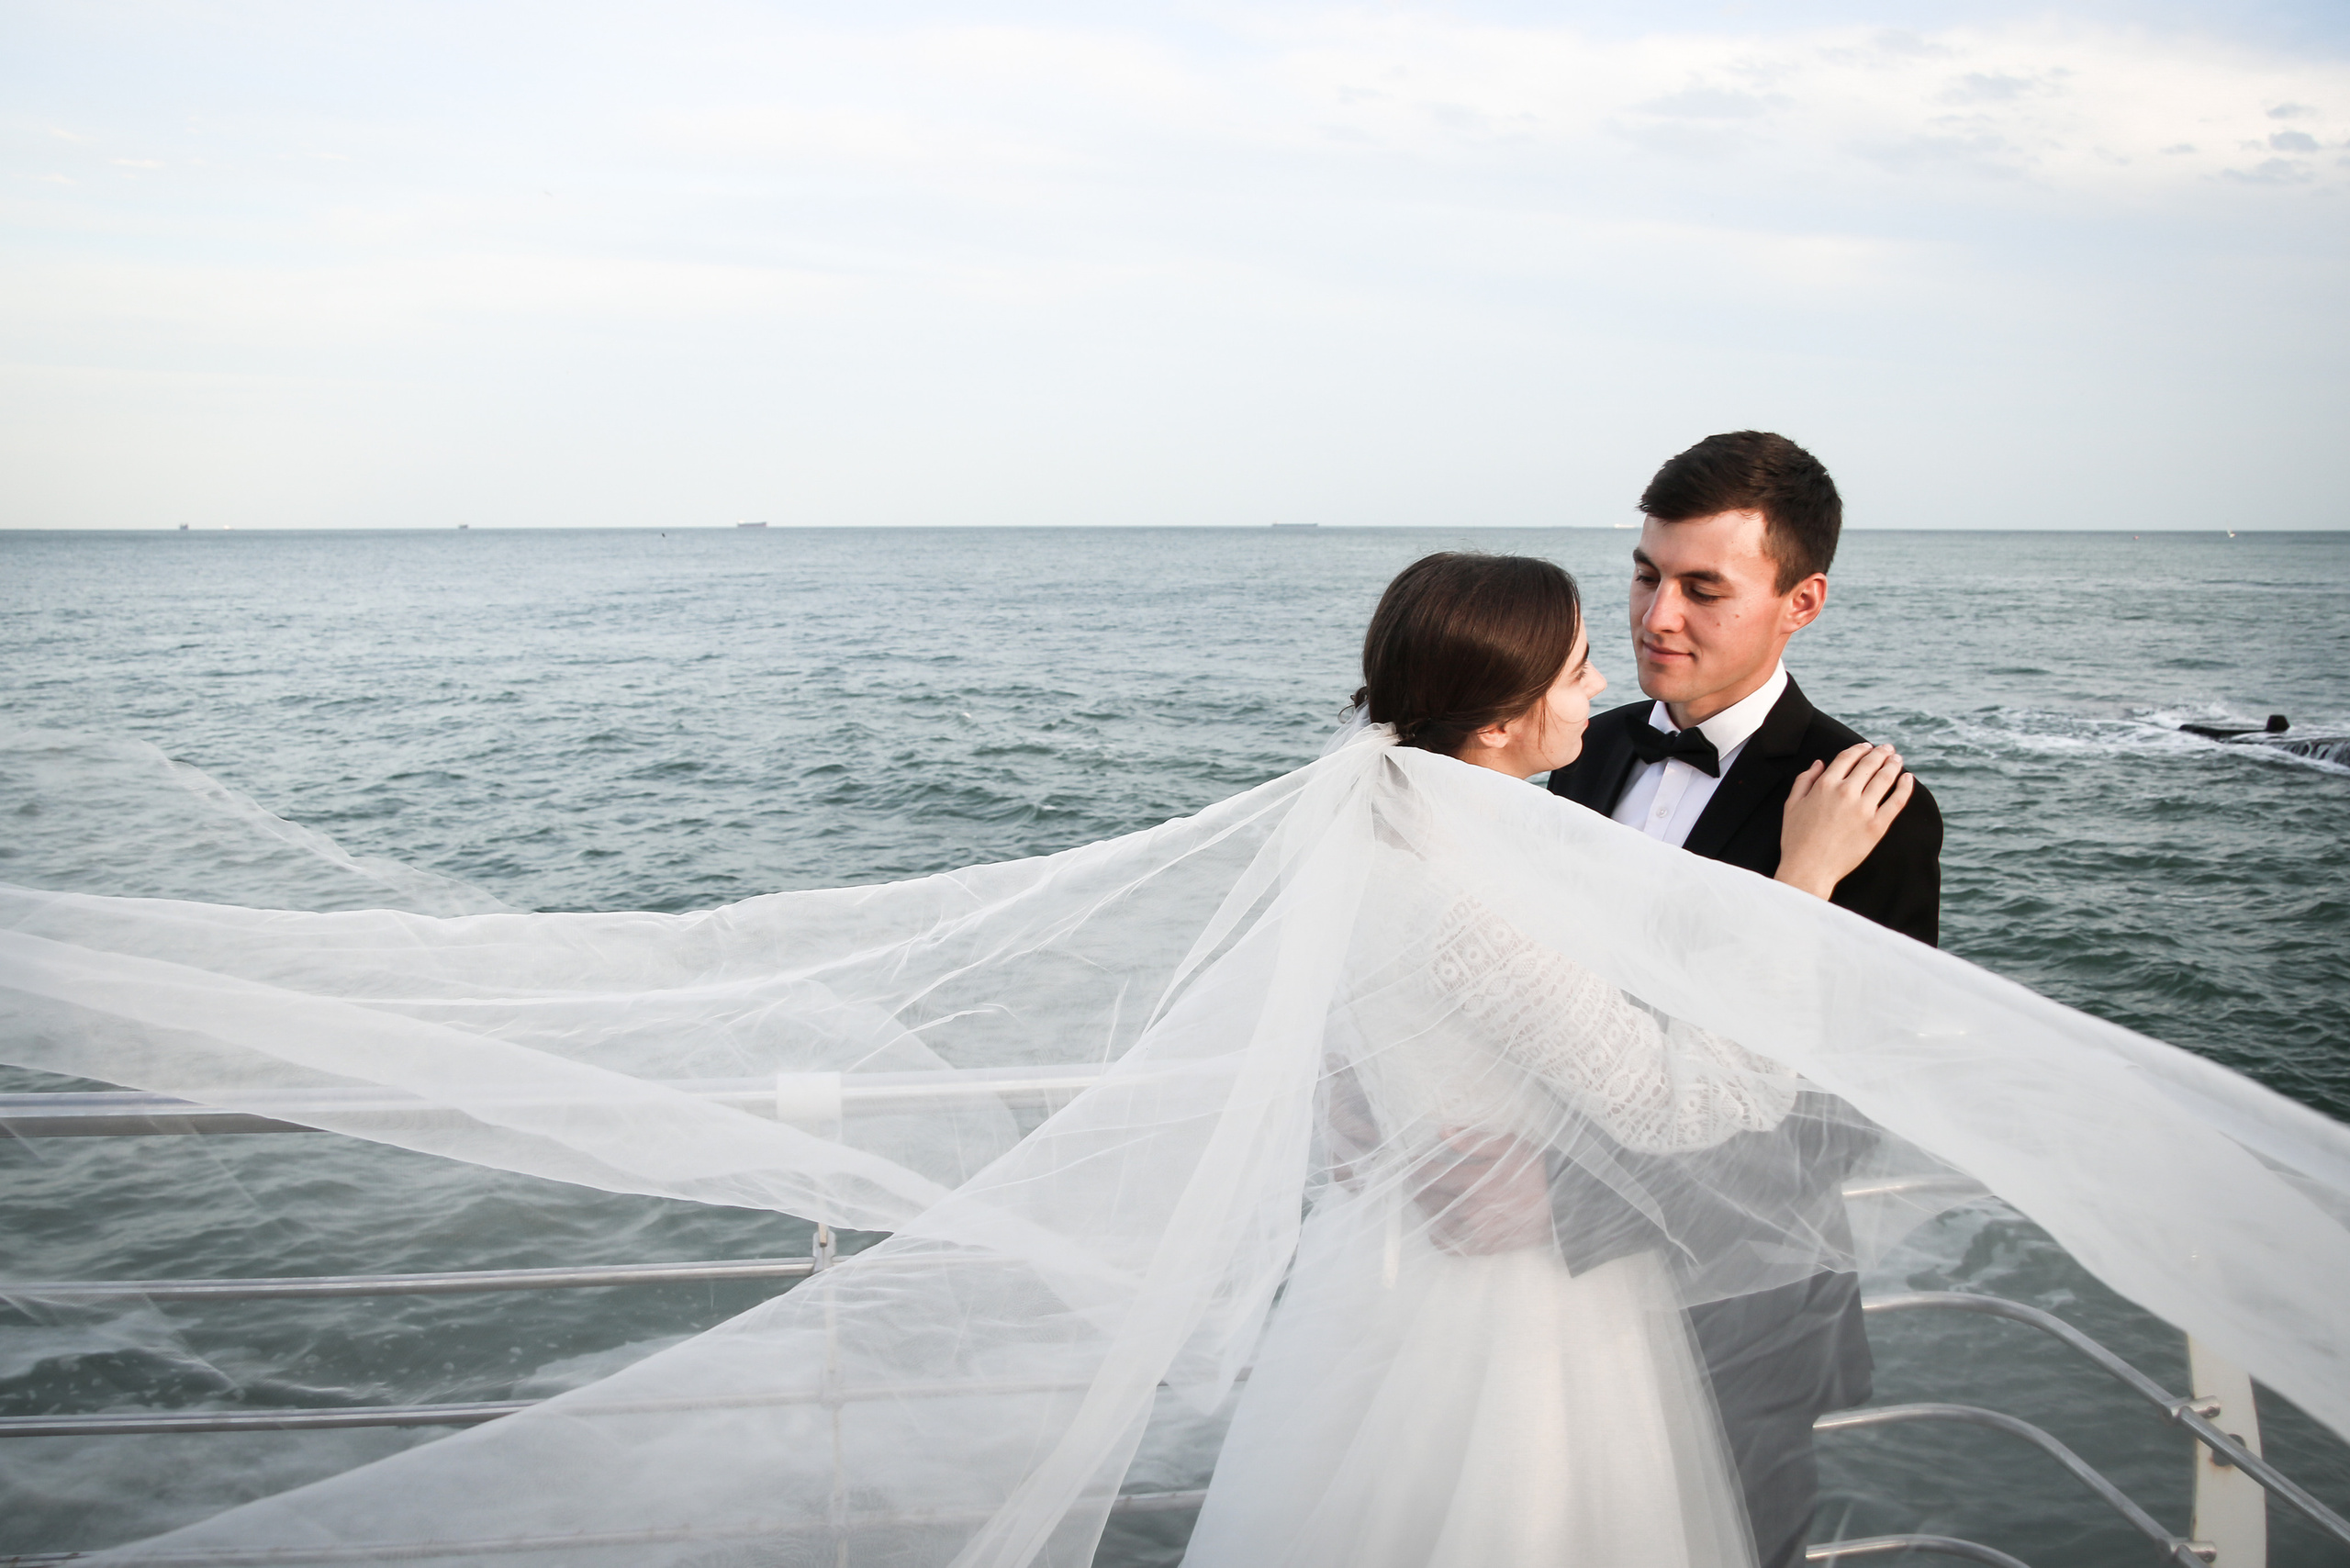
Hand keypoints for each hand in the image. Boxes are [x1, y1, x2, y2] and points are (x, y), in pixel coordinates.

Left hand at [1411, 1130, 1553, 1254]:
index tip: (1412, 1160)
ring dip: (1426, 1210)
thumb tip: (1443, 1132)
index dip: (1416, 1166)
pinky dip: (1439, 1236)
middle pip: (1428, 1200)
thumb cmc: (1537, 1170)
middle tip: (1416, 1178)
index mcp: (1474, 1181)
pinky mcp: (1485, 1246)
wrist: (1564, 1202)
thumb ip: (1472, 1140)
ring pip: (1435, 1224)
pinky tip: (1440, 1225)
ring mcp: (1477, 1231)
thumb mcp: (1507, 1146)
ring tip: (1427, 1199)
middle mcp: (1471, 1209)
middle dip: (1418, 1186)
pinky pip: (1450, 1247)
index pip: (1431, 1175)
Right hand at [1775, 742, 1915, 900]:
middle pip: (1869, 764)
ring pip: (1884, 779)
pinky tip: (1908, 779)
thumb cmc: (1796, 838)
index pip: (1847, 758)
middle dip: (1880, 753)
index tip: (1867, 746)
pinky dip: (1905, 788)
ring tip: (1898, 759)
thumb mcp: (1792, 805)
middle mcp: (1846, 793)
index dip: (1859, 749)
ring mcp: (1864, 810)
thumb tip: (1819, 763)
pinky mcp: (1877, 826)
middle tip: (1888, 749)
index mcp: (1825, 785)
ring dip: (1893, 765)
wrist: (1809, 868)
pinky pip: (1896, 802)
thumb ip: (1804, 780)